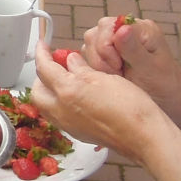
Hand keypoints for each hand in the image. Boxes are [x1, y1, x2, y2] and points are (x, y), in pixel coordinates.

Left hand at [31, 41, 161, 159]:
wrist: (142, 136)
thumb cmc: (130, 106)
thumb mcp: (105, 77)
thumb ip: (82, 68)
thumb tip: (70, 61)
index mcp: (67, 92)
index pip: (45, 68)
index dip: (42, 53)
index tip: (42, 45)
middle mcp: (62, 111)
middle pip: (38, 91)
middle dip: (41, 76)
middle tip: (53, 64)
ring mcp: (68, 125)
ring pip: (46, 106)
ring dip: (48, 91)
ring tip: (63, 79)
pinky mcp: (78, 134)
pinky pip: (57, 117)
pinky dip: (58, 104)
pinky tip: (74, 98)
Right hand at [80, 16, 180, 112]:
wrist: (169, 100)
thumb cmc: (164, 85)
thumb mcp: (150, 69)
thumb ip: (134, 49)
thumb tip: (122, 28)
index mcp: (141, 28)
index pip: (108, 27)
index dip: (106, 48)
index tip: (119, 67)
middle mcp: (127, 30)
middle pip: (95, 34)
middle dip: (101, 58)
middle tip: (119, 73)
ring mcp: (116, 41)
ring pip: (89, 45)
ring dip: (99, 64)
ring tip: (118, 76)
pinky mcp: (109, 52)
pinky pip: (90, 55)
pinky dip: (97, 68)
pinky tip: (113, 77)